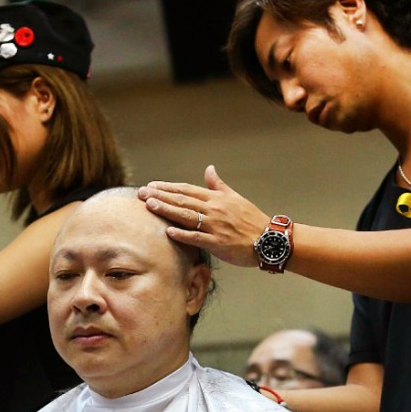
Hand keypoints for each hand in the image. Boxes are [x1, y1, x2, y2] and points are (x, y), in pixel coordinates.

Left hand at [138, 165, 268, 267]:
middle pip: (182, 200)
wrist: (268, 239)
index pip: (187, 190)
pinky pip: (197, 237)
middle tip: (142, 193)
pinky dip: (183, 234)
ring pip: (186, 215)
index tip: (151, 185)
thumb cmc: (251, 220)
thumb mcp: (235, 198)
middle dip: (160, 196)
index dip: (168, 187)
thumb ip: (218, 185)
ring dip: (167, 210)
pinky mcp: (218, 242)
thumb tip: (209, 169)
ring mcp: (215, 225)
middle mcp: (213, 209)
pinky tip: (168, 231)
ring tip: (149, 205)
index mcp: (216, 198)